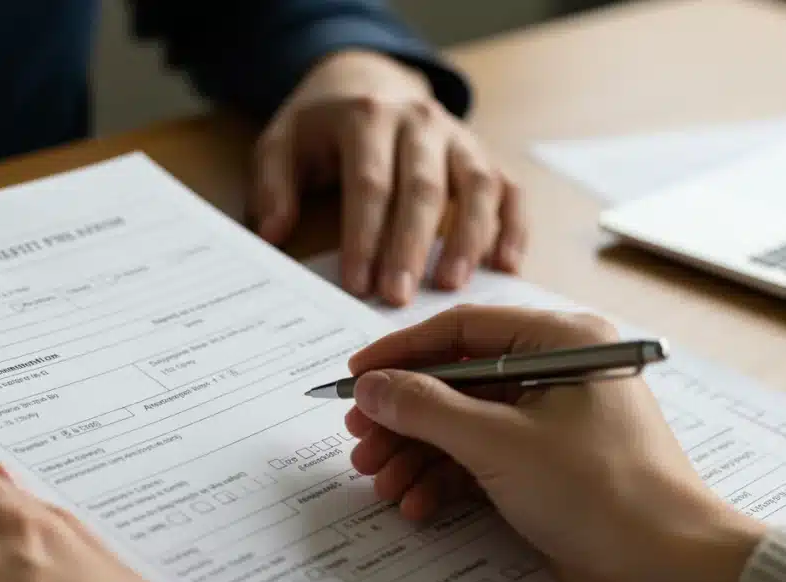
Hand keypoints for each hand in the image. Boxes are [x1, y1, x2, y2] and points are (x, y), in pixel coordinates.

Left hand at [251, 50, 525, 304]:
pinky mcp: (482, 154)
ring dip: (468, 238)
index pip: (369, 183)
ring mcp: (457, 137)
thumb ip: (272, 186)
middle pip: (422, 188)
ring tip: (451, 286)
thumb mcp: (280, 143)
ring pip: (475, 186)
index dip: (364, 237)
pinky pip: (509, 188)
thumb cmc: (321, 126)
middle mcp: (419, 122)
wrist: (366, 79)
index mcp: (366, 116)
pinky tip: (506, 266)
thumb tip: (273, 235)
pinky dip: (513, 226)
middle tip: (399, 297)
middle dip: (411, 247)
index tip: (357, 284)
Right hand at [343, 305, 763, 581]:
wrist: (668, 569)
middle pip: (456, 381)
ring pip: (463, 424)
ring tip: (380, 480)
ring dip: (417, 453)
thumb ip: (426, 409)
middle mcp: (556, 372)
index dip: (401, 352)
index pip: (462, 330)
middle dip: (404, 416)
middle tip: (360, 439)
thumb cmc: (604, 493)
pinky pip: (481, 459)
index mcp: (560, 342)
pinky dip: (446, 479)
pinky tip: (416, 503)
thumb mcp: (499, 444)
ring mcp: (551, 421)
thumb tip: (371, 386)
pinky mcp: (546, 465)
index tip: (355, 376)